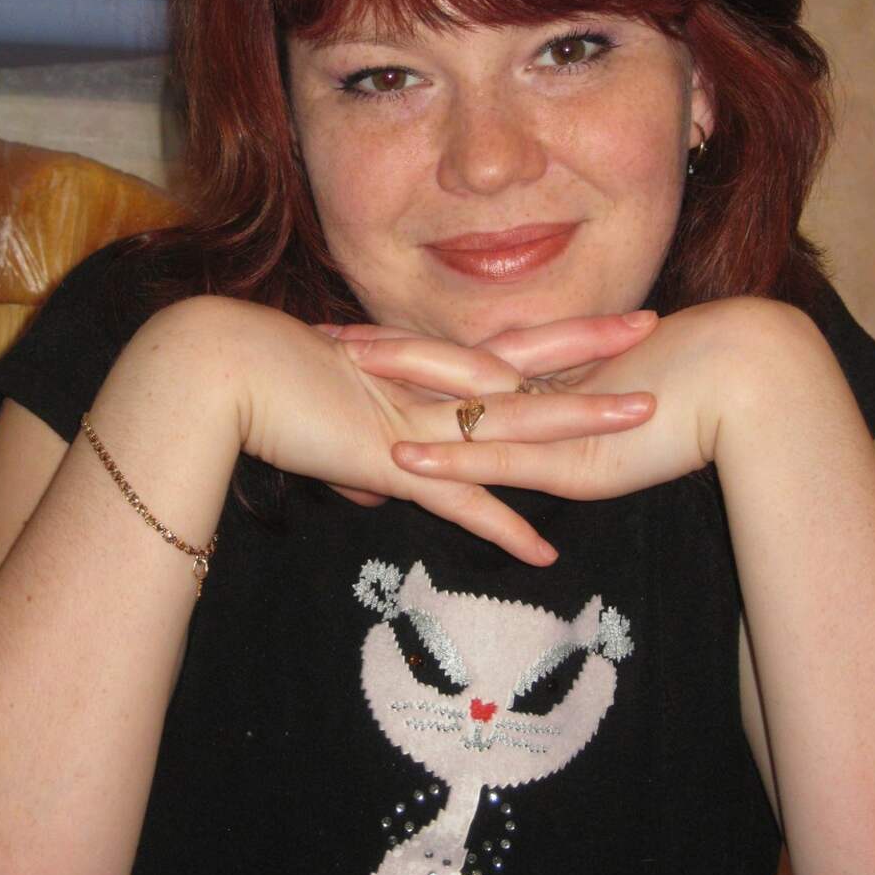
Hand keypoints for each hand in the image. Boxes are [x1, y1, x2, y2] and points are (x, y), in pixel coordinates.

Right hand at [232, 302, 655, 564]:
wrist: (216, 369)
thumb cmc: (264, 375)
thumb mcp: (331, 411)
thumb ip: (369, 452)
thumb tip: (385, 490)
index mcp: (418, 364)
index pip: (504, 342)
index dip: (556, 330)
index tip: (606, 319)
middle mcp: (427, 384)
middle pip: (529, 361)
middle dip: (596, 349)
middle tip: (658, 329)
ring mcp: (416, 419)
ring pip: (515, 418)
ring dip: (581, 422)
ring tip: (643, 420)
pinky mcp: (390, 458)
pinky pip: (459, 499)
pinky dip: (501, 530)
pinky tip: (543, 555)